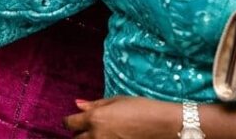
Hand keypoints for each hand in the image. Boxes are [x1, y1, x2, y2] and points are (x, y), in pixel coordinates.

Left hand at [63, 96, 177, 138]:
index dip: (70, 122)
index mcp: (95, 119)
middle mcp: (98, 135)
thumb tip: (77, 104)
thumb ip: (95, 104)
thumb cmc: (142, 108)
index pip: (70, 124)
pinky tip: (113, 137)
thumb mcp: (116, 101)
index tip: (73, 121)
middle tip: (88, 129)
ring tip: (101, 133)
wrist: (165, 125)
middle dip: (80, 133)